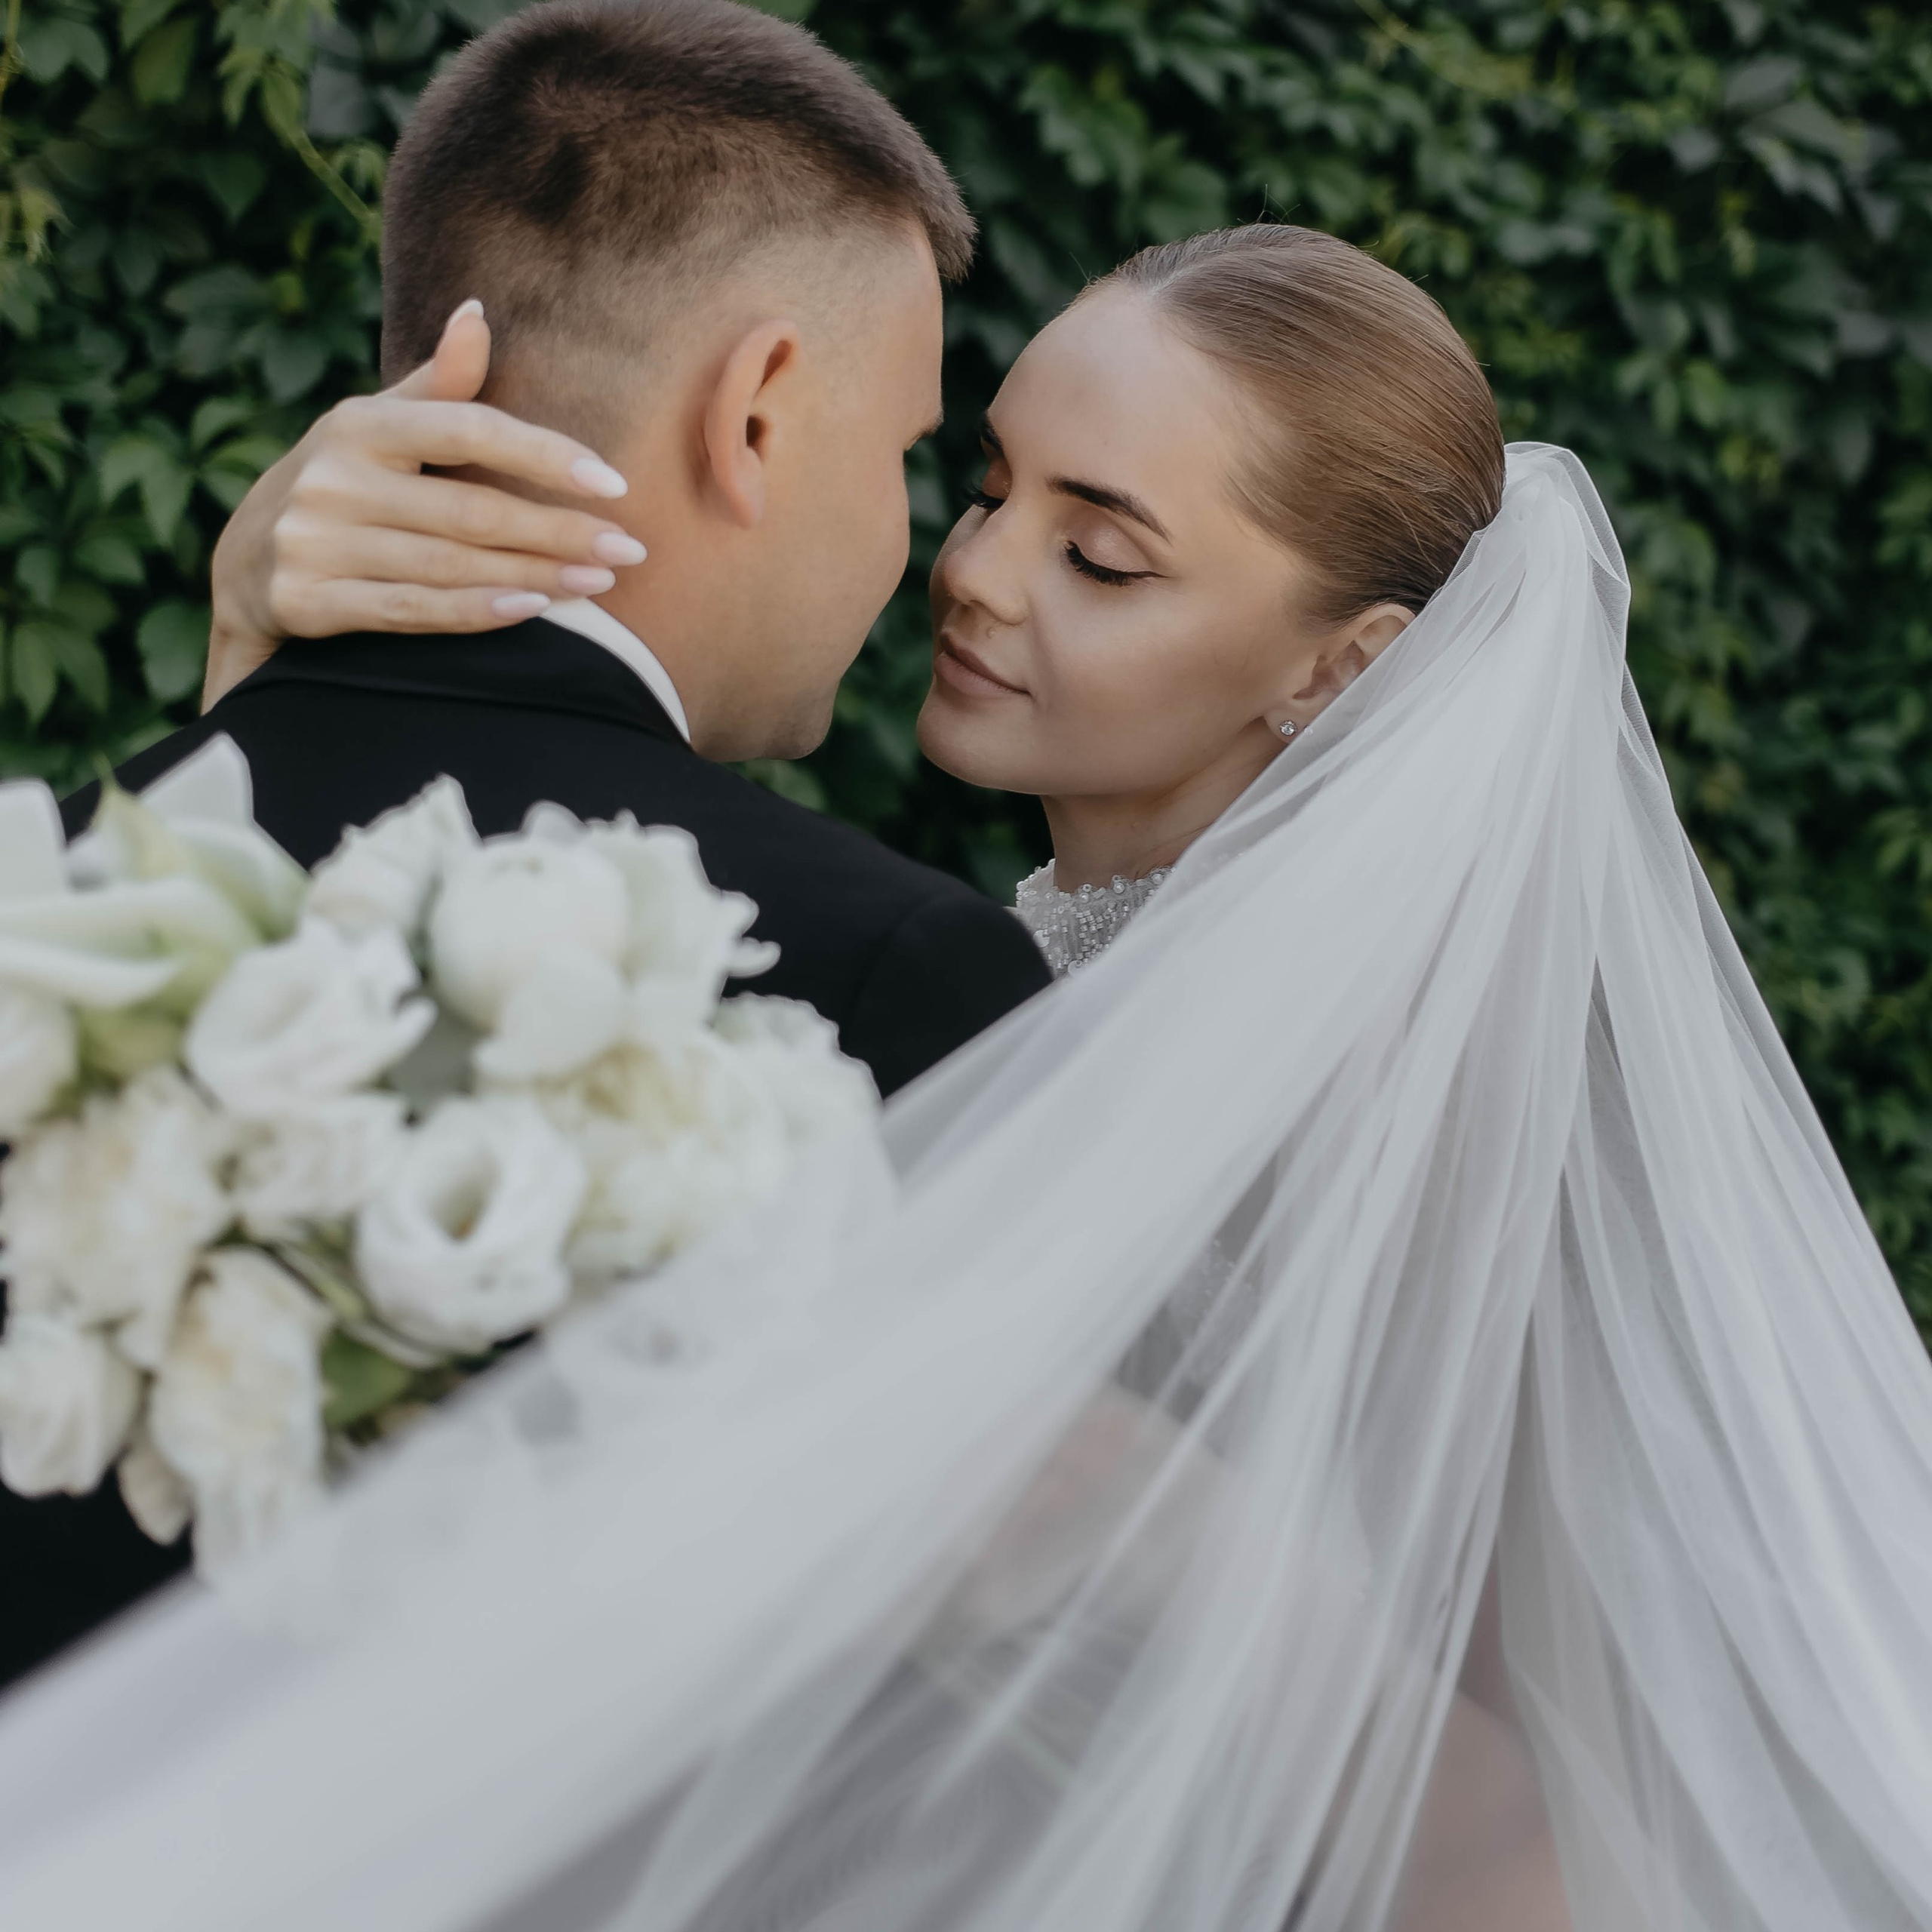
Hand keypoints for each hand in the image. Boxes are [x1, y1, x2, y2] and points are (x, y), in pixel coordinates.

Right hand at [202, 301, 646, 709]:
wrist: (242, 573)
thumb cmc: (339, 490)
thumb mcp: (374, 430)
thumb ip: (436, 386)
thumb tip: (478, 313)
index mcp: (357, 424)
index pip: (468, 430)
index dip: (543, 455)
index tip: (613, 482)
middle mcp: (331, 478)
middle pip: (471, 509)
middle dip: (559, 531)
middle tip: (629, 550)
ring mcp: (313, 542)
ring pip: (449, 563)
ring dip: (534, 576)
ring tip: (599, 582)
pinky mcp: (305, 603)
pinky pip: (409, 610)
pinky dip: (474, 612)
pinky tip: (532, 610)